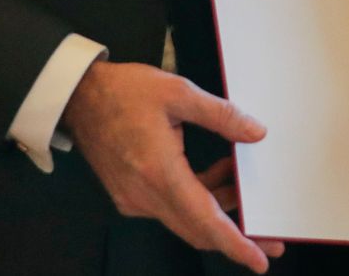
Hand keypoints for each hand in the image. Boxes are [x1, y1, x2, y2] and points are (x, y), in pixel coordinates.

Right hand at [63, 60, 282, 272]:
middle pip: (198, 229)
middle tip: (269, 235)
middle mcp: (144, 195)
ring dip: (216, 207)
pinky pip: (171, 209)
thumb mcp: (178, 92)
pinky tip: (214, 172)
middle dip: (236, 234)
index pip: (205, 220)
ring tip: (239, 178)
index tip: (260, 258)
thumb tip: (255, 132)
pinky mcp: (129, 196)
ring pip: (186, 219)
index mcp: (159, 172)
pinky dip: (197, 198)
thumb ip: (220, 115)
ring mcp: (134, 199)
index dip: (235, 243)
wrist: (78, 98)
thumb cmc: (123, 91)